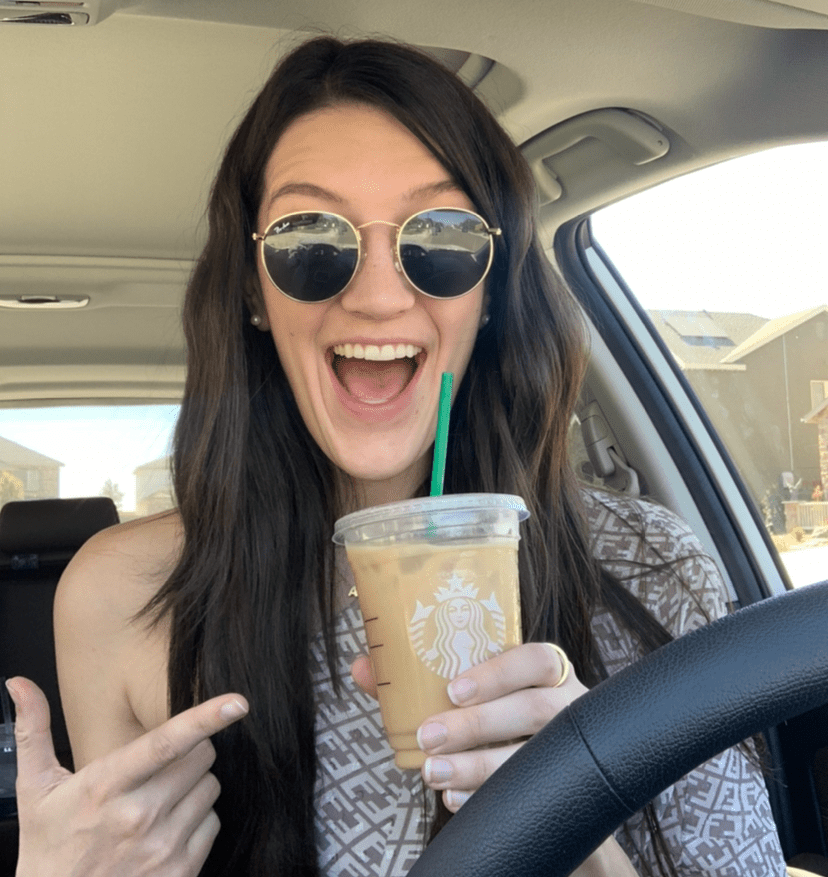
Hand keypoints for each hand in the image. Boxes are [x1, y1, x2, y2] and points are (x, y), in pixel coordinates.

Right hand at [7, 676, 248, 876]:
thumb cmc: (48, 848)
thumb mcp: (34, 791)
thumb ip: (33, 730)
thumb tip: (18, 682)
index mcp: (105, 787)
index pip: (165, 743)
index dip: (205, 718)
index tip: (238, 703)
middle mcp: (138, 816)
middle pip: (201, 758)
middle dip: (190, 754)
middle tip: (159, 770)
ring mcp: (162, 848)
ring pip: (210, 788)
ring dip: (193, 788)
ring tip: (157, 803)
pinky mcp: (181, 872)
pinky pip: (213, 823)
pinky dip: (197, 821)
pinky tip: (165, 832)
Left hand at [351, 642, 582, 812]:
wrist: (549, 780)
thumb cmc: (499, 720)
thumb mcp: (473, 695)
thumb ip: (418, 681)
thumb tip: (362, 666)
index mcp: (549, 674)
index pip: (538, 659)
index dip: (499, 672)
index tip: (454, 689)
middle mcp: (567, 707)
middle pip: (534, 709)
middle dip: (477, 724)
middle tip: (428, 736)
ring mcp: (573, 750)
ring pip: (534, 756)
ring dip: (478, 766)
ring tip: (433, 773)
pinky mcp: (568, 791)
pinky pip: (533, 796)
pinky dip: (486, 798)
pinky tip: (455, 799)